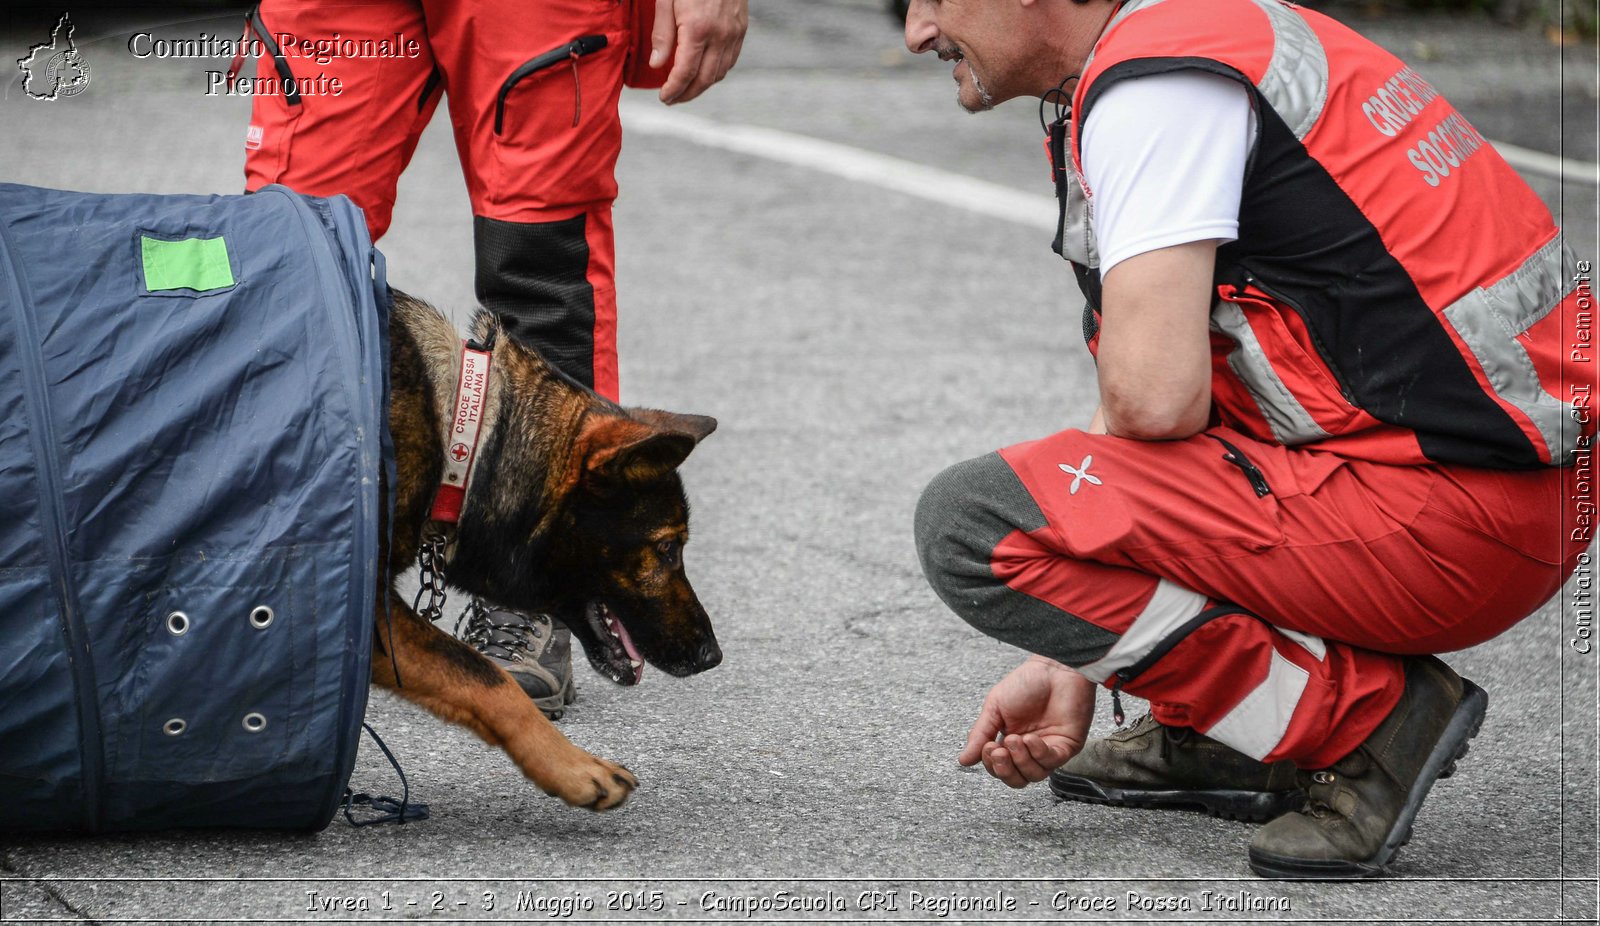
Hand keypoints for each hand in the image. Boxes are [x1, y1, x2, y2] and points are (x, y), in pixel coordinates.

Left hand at [651, 0, 747, 104]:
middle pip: (704, 79)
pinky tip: (704, 72)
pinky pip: (730, 60)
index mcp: (698, 29)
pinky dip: (716, 72)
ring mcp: (734, 33)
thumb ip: (662, 33)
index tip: (664, 98)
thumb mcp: (666, 0)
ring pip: (719, 73)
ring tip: (686, 89)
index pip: (685, 72)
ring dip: (702, 86)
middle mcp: (720, 35)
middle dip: (687, 94)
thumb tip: (657, 65)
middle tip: (672, 99)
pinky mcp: (741, 29)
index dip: (674, 89)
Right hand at [958, 655, 1095, 787]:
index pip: (999, 767)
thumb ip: (980, 735)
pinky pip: (1051, 762)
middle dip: (1005, 770)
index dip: (992, 764)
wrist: (1053, 668)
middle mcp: (1030, 750)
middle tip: (998, 752)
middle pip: (1016, 779)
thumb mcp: (995, 708)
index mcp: (1011, 741)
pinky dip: (1038, 753)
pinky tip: (1032, 738)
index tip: (988, 747)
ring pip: (1033, 775)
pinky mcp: (1066, 747)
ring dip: (1021, 760)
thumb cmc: (1026, 682)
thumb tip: (963, 760)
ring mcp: (1049, 749)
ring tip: (1015, 738)